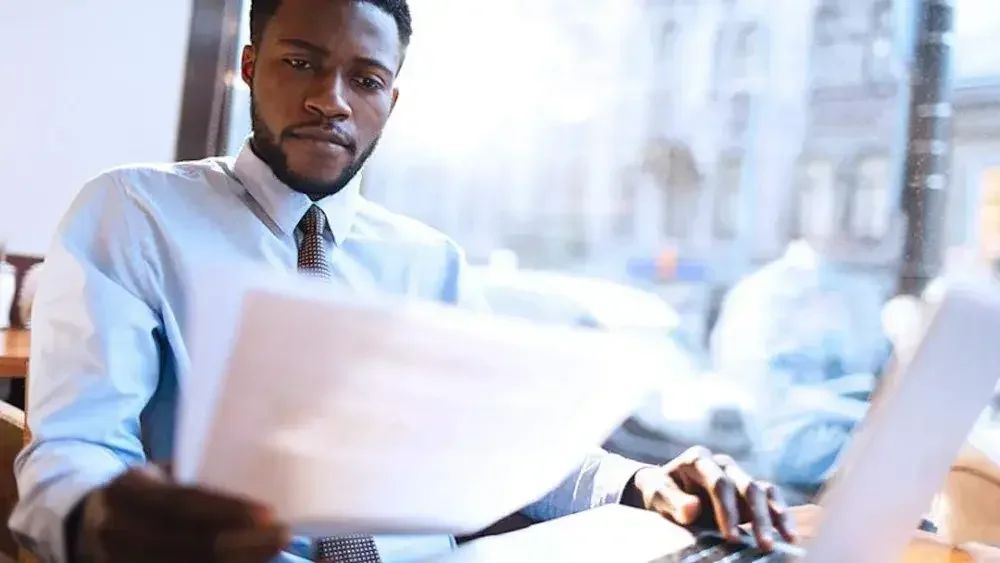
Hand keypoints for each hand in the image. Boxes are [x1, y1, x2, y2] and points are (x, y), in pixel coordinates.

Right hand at [75, 464, 289, 562]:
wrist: (83, 521)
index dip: (227, 511)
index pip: (184, 505)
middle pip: (190, 547)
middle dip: (244, 546)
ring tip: (272, 552)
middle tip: (283, 536)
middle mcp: (118, 531)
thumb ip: (193, 481)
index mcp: (127, 492)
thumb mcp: (156, 476)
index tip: (269, 513)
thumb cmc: (139, 492)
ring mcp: (120, 562)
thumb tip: (255, 484)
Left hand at [630, 447, 794, 550]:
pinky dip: (781, 514)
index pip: (719, 484)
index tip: (730, 537)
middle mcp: (722, 464)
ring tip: (788, 538)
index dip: (726, 510)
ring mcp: (737, 475)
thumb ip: (672, 501)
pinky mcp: (747, 490)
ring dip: (776, 515)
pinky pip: (770, 497)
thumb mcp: (657, 495)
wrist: (665, 489)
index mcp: (698, 459)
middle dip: (758, 516)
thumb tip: (693, 508)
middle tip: (764, 544)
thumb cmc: (660, 491)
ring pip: (763, 490)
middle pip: (747, 486)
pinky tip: (789, 533)